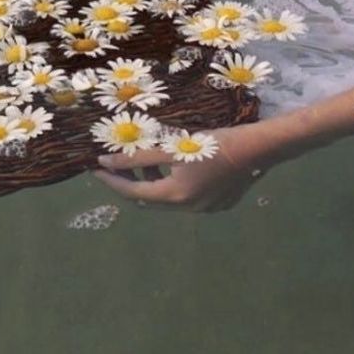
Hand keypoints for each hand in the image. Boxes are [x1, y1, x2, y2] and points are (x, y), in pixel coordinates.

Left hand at [93, 123, 274, 210]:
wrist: (257, 149)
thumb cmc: (214, 144)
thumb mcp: (172, 147)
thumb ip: (139, 156)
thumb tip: (106, 161)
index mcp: (176, 197)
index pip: (133, 192)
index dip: (113, 180)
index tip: (96, 168)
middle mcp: (189, 209)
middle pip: (149, 198)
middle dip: (130, 181)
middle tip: (115, 163)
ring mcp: (205, 209)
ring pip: (167, 197)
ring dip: (152, 180)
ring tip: (144, 158)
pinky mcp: (218, 203)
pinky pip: (186, 196)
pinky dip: (173, 182)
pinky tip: (174, 164)